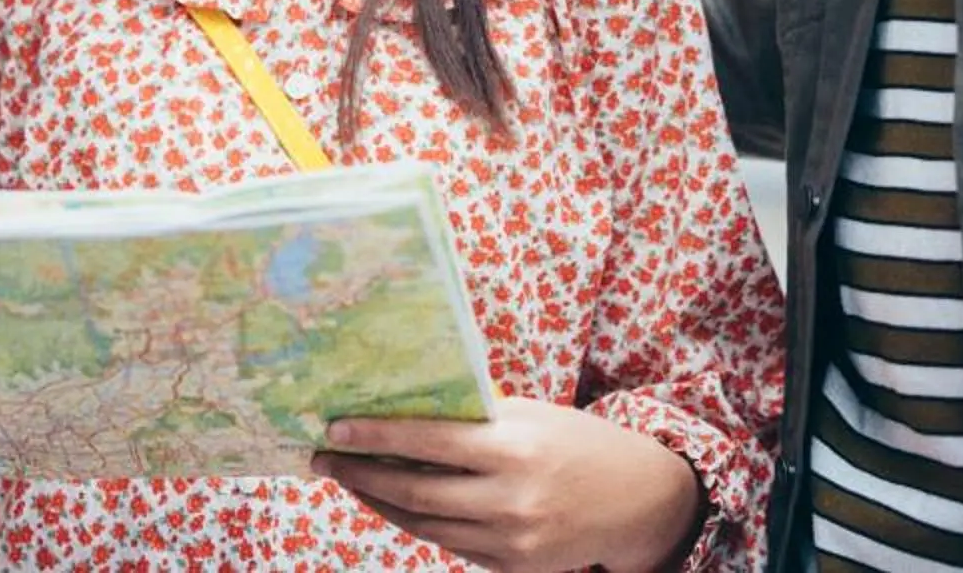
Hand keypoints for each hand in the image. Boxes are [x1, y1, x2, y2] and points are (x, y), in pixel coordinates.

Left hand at [317, 399, 705, 572]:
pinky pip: (451, 544)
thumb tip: (407, 406)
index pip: (427, 442)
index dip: (376, 436)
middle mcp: (510, 500)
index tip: (335, 428)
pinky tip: (394, 504)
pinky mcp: (513, 567)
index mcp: (513, 449)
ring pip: (425, 525)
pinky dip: (418, 523)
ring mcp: (512, 540)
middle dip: (361, 475)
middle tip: (324, 458)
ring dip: (380, 502)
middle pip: (415, 492)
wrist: (638, 499)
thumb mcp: (529, 416)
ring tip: (351, 479)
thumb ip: (476, 416)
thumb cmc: (576, 442)